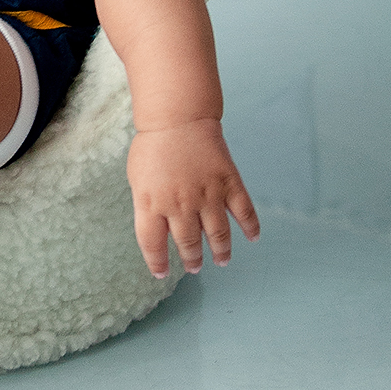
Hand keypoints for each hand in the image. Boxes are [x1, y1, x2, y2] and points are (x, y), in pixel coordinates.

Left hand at [126, 117, 259, 278]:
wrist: (177, 116)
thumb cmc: (152, 145)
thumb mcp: (137, 178)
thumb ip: (146, 206)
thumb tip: (157, 229)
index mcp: (151, 204)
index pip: (153, 245)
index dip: (157, 263)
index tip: (162, 273)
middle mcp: (180, 205)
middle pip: (188, 244)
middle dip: (192, 260)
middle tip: (195, 267)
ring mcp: (207, 195)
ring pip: (218, 235)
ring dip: (221, 252)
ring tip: (221, 260)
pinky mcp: (228, 183)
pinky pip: (244, 211)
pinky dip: (251, 227)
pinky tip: (253, 238)